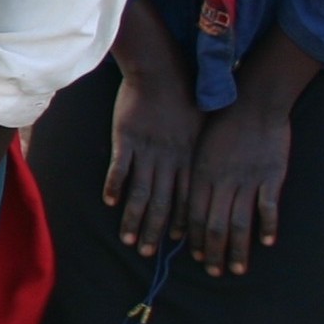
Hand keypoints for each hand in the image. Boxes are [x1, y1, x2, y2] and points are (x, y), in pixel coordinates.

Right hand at [105, 62, 199, 255]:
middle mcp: (170, 159)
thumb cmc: (186, 95)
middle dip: (154, 230)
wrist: (161, 70)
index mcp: (190, 158)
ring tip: (128, 239)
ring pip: (140, 192)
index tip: (176, 243)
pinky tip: (111, 203)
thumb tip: (212, 172)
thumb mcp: (204, 125)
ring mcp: (147, 150)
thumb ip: (204, 149)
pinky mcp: (127, 139)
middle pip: (161, 203)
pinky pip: (121, 169)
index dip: (180, 222)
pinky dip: (115, 187)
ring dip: (134, 218)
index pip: (186, 198)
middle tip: (148, 253)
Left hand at [184, 95, 291, 276]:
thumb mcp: (200, 146)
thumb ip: (196, 174)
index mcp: (201, 174)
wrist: (254, 100)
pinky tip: (267, 242)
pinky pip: (267, 207)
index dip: (195, 239)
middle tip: (215, 273)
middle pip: (215, 226)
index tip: (197, 257)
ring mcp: (247, 179)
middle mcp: (221, 181)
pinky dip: (267, 227)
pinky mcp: (271, 176)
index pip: (195, 216)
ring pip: (240, 223)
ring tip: (237, 268)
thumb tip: (187, 201)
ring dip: (237, 249)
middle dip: (213, 253)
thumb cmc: (223, 121)